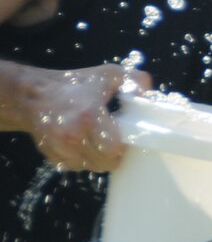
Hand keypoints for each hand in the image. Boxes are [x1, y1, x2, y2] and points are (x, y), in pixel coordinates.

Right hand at [27, 64, 149, 170]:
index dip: (124, 146)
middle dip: (114, 154)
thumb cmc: (73, 84)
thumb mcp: (107, 74)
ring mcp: (59, 148)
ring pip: (92, 166)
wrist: (32, 94)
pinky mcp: (52, 156)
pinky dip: (83, 159)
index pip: (115, 149)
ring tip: (98, 140)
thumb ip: (134, 80)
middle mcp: (71, 136)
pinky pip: (76, 166)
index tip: (125, 136)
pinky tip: (82, 143)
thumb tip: (149, 95)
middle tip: (115, 140)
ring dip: (99, 157)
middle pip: (106, 163)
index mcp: (88, 117)